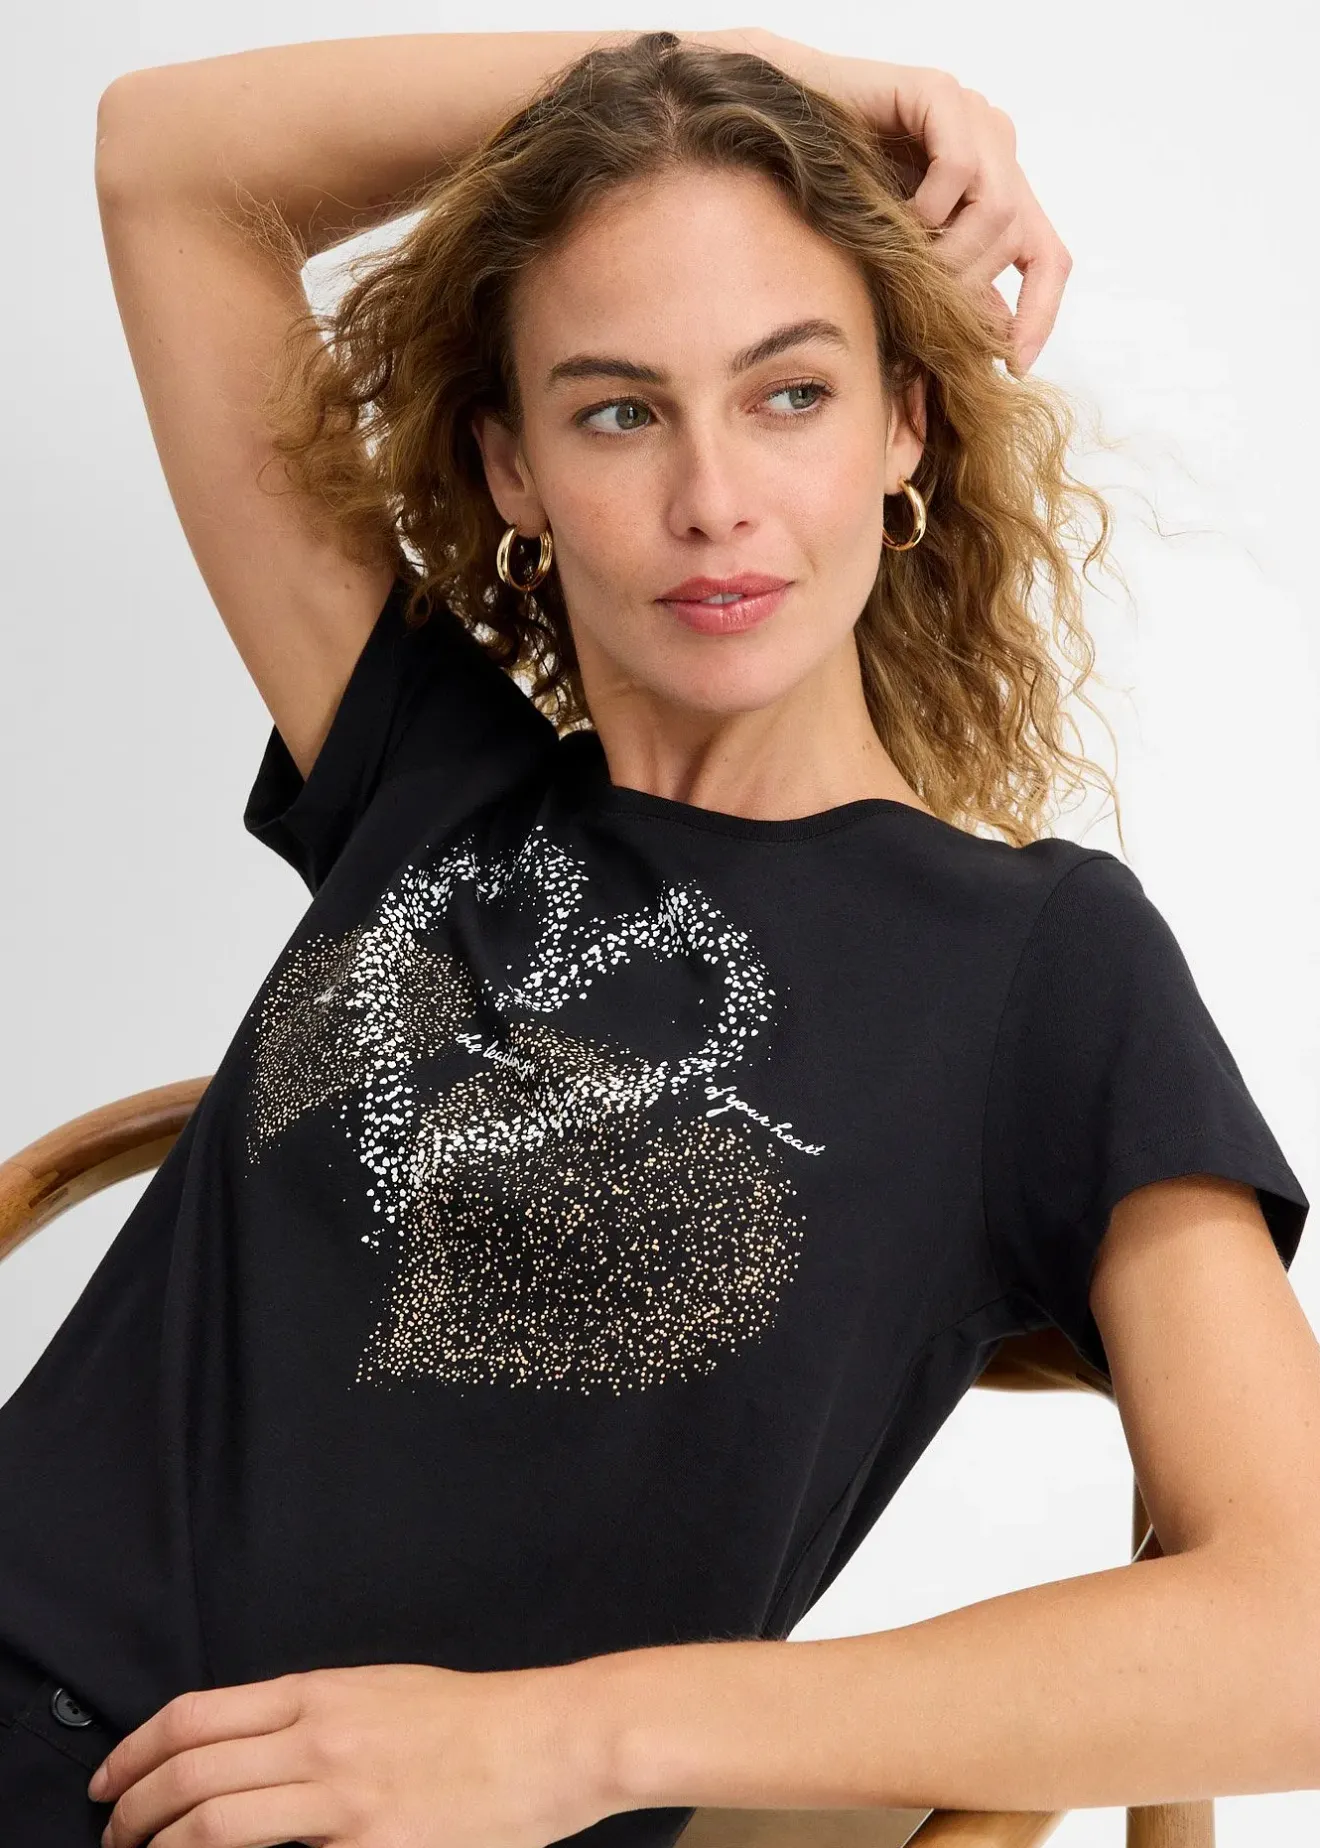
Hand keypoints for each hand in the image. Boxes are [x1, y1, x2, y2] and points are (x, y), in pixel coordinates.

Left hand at [89, 1660, 613, 1847]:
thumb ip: (312, 1715)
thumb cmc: (474, 1718)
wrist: (547, 1741)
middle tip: (115, 1836)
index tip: (110, 1779)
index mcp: (320, 1693)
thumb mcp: (381, 1691)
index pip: (195, 1715)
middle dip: (133, 1810)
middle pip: (191, 1770)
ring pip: (216, 1822)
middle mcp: (320, 1739)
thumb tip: (247, 1749)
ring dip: (164, 1846)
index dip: (135, 1751)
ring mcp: (341, 1799)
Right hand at [711, 29, 1071, 374]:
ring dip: (947, 250)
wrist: (782, 132)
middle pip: (1018, 237)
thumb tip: (996, 341)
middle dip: (968, 283)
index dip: (1041, 313)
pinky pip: (958, 167)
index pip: (1047, 256)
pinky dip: (928, 205)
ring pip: (999, 207)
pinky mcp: (939, 94)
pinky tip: (895, 211)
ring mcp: (972, 116)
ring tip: (902, 256)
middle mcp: (996, 146)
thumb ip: (952, 286)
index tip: (1015, 363)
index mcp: (998, 185)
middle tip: (919, 299)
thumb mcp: (906, 255)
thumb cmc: (838, 193)